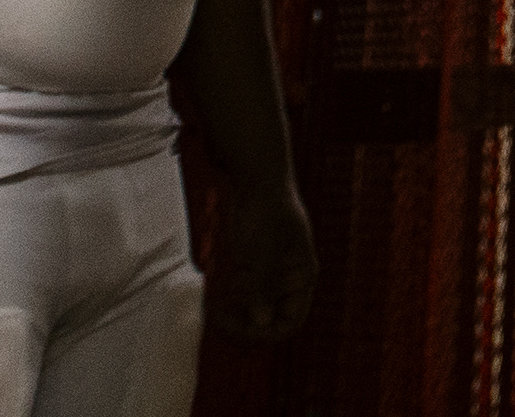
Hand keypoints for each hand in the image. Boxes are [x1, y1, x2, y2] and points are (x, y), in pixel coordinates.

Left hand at [208, 178, 318, 341]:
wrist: (258, 180)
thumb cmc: (266, 210)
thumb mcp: (263, 249)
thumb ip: (264, 286)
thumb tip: (263, 323)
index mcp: (301, 278)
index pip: (290, 322)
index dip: (265, 333)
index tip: (238, 329)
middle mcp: (289, 282)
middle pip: (271, 322)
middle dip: (246, 327)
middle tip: (218, 321)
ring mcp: (272, 276)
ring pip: (256, 312)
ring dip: (236, 317)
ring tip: (213, 312)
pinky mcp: (255, 269)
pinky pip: (245, 298)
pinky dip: (231, 304)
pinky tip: (214, 300)